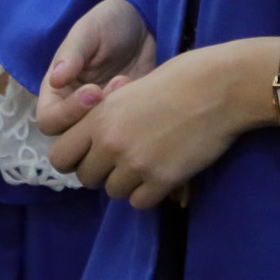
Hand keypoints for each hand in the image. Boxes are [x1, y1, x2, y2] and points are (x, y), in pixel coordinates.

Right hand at [38, 0, 156, 138]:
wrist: (145, 23)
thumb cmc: (108, 24)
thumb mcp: (88, 32)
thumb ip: (71, 54)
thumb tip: (55, 78)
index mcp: (57, 91)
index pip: (49, 120)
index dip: (67, 113)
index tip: (93, 91)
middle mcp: (75, 110)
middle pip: (70, 140)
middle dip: (94, 119)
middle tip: (116, 87)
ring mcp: (101, 118)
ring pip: (97, 141)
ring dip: (113, 119)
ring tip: (128, 83)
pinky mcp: (126, 120)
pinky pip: (123, 135)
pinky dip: (132, 117)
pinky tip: (141, 89)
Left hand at [47, 38, 274, 209]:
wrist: (219, 87)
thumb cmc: (182, 77)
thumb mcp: (133, 89)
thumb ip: (109, 116)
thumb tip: (99, 138)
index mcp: (99, 116)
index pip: (60, 155)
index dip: (75, 158)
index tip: (94, 153)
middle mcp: (110, 143)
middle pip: (85, 178)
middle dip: (102, 172)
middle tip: (125, 160)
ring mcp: (135, 164)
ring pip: (113, 192)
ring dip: (128, 182)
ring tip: (149, 163)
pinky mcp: (161, 180)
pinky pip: (140, 202)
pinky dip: (149, 192)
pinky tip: (163, 173)